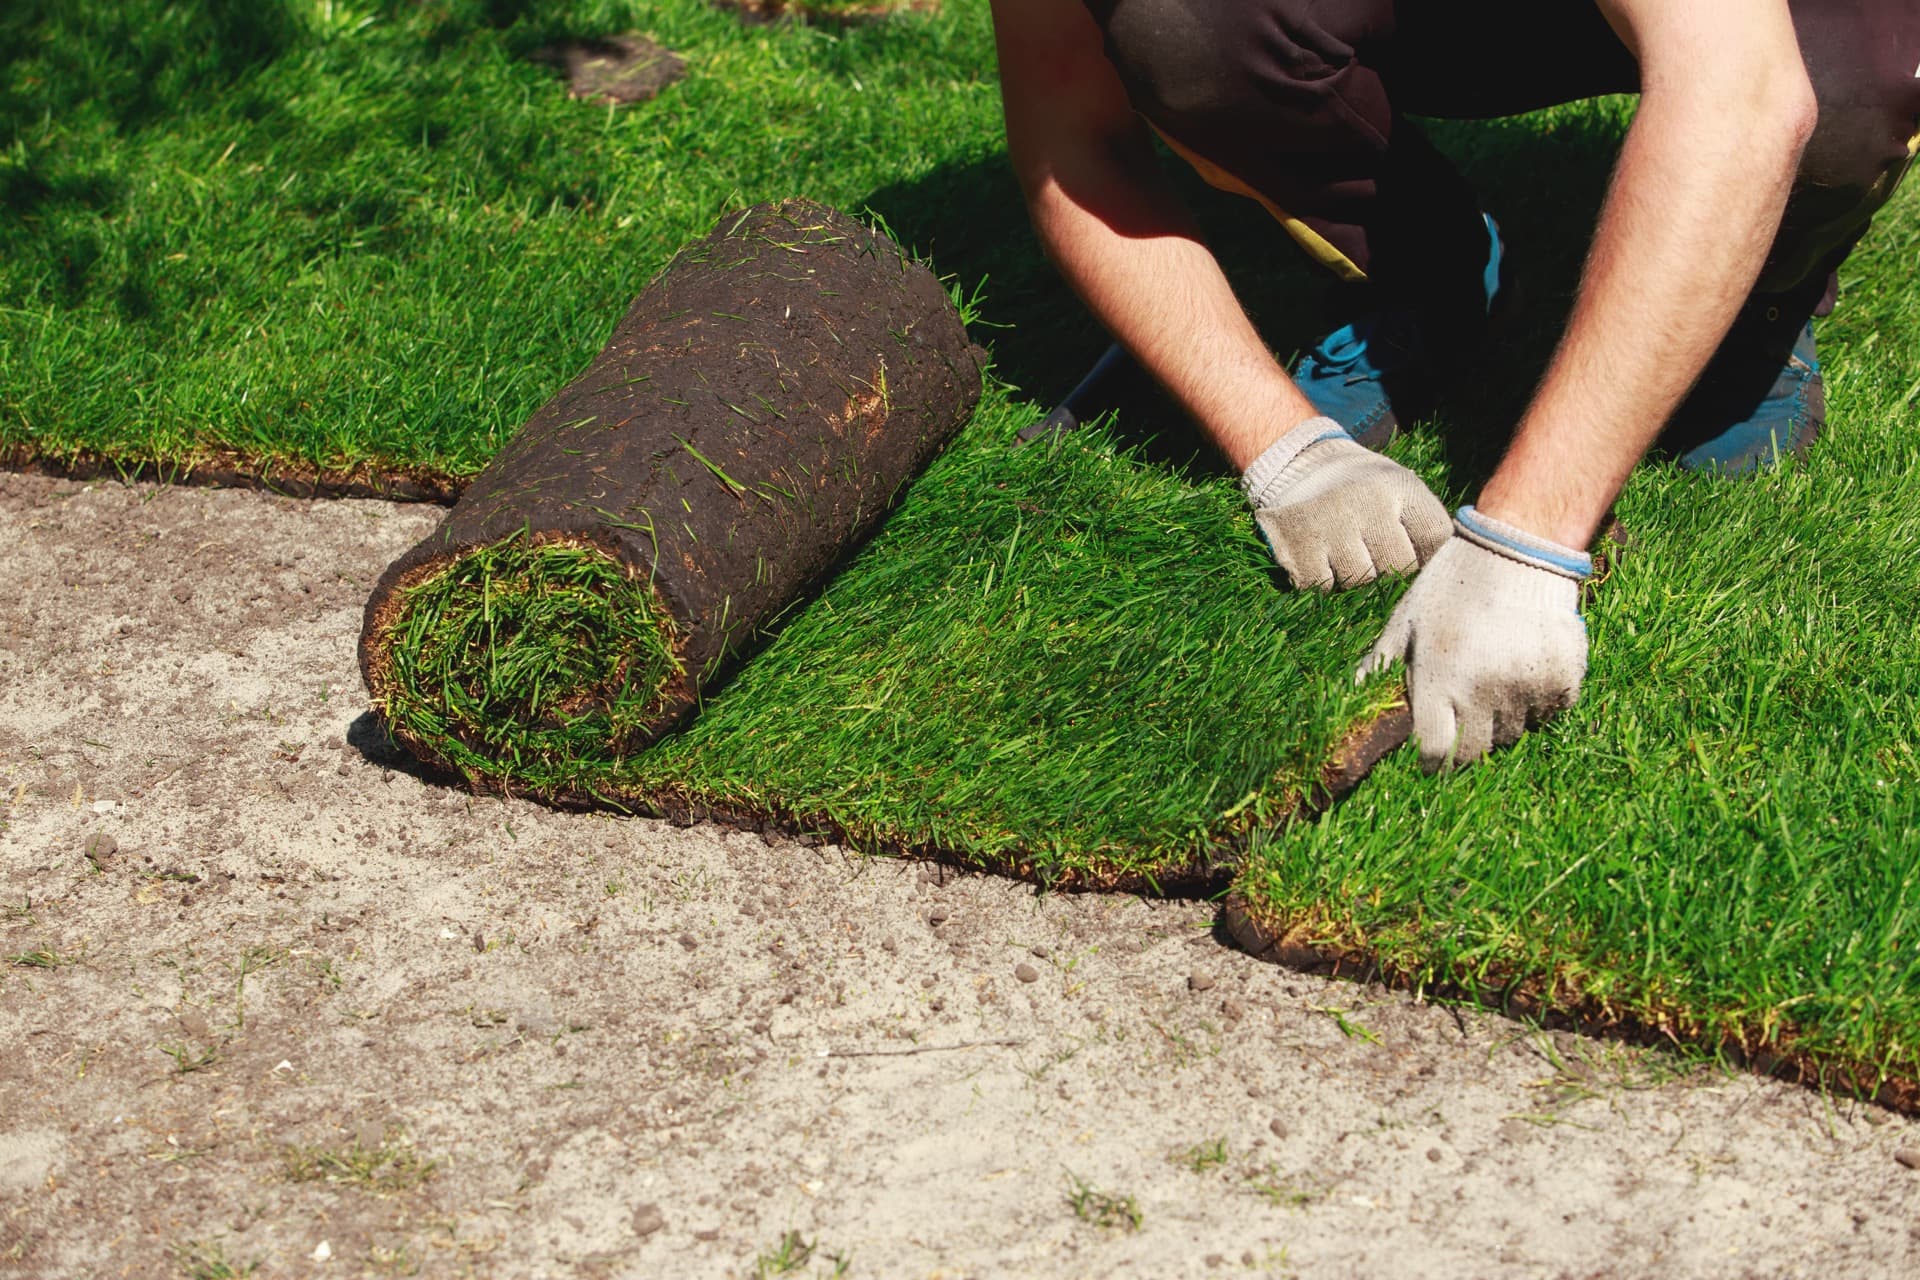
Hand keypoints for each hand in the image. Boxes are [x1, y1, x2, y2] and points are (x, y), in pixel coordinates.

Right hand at [1242, 417, 1450, 590]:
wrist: (1296, 463)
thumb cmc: (1359, 487)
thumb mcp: (1397, 486)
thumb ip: (1424, 522)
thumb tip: (1440, 573)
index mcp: (1398, 485)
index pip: (1435, 538)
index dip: (1426, 553)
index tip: (1410, 549)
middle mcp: (1366, 501)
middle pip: (1399, 566)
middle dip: (1387, 566)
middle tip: (1369, 548)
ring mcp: (1330, 523)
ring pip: (1359, 580)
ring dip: (1352, 575)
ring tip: (1343, 550)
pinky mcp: (1296, 544)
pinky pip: (1322, 585)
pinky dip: (1321, 579)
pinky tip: (1319, 555)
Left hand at [1358, 506, 1591, 770]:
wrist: (1519, 549)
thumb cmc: (1454, 584)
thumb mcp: (1408, 618)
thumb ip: (1383, 662)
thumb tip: (1356, 696)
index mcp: (1439, 678)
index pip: (1435, 751)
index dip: (1430, 760)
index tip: (1430, 756)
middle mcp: (1483, 691)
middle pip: (1475, 751)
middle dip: (1463, 743)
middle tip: (1461, 716)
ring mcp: (1527, 689)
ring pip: (1513, 734)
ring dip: (1500, 721)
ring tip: (1493, 681)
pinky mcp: (1563, 681)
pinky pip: (1548, 714)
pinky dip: (1536, 704)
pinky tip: (1523, 671)